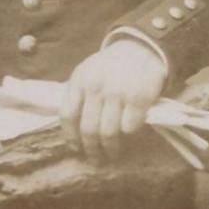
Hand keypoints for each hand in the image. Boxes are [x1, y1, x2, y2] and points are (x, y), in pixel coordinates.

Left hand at [60, 39, 166, 162]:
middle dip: (92, 150)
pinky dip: (129, 134)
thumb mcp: (88, 72)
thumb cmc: (112, 66)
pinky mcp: (138, 97)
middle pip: (88, 130)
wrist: (141, 47)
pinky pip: (129, 127)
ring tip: (113, 154)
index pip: (67, 116)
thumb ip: (78, 96)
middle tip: (96, 160)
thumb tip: (72, 133)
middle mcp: (95, 86)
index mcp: (78, 79)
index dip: (71, 138)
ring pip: (108, 133)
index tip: (77, 149)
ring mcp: (117, 92)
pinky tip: (129, 133)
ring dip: (110, 149)